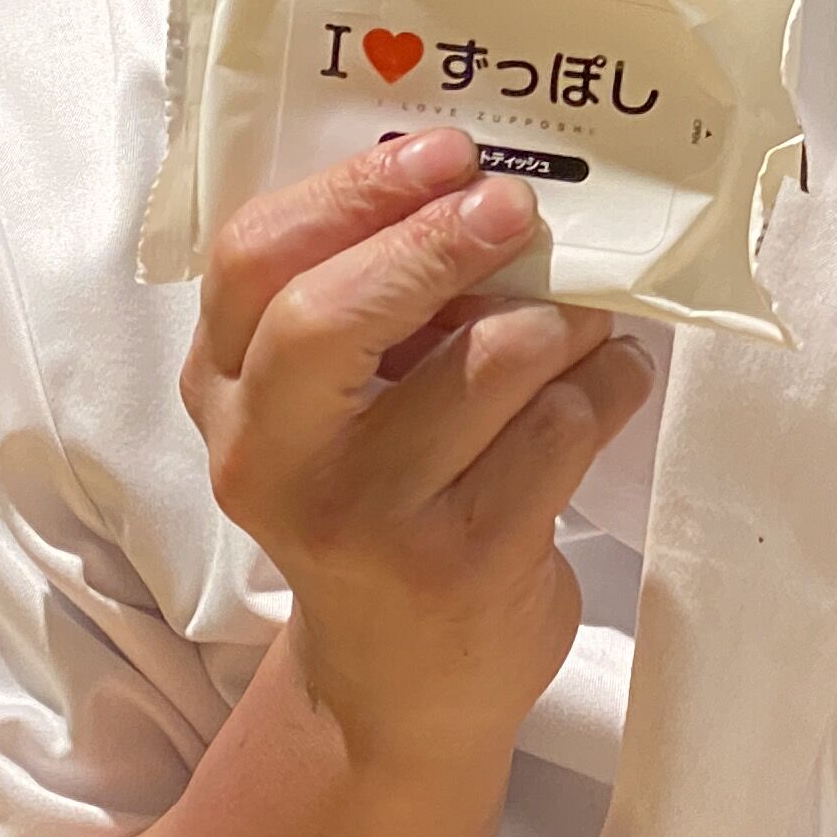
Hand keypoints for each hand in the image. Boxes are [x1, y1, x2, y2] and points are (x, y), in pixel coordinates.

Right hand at [181, 129, 653, 775]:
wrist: (398, 685)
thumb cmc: (376, 499)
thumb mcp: (327, 407)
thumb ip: (363, 300)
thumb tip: (475, 178)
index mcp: (227, 390)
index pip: (252, 260)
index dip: (353, 192)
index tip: (446, 151)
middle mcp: (273, 458)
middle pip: (331, 314)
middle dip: (440, 242)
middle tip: (517, 206)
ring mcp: (364, 519)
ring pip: (486, 361)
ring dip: (563, 318)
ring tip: (588, 314)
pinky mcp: (461, 564)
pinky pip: (560, 430)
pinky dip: (607, 386)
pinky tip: (610, 382)